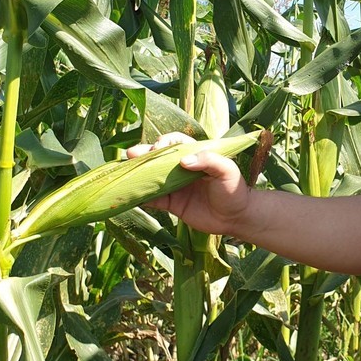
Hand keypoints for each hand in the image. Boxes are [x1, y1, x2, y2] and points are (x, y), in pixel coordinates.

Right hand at [125, 133, 252, 235]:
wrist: (236, 217)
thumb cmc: (234, 189)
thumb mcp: (227, 170)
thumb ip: (209, 161)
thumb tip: (184, 161)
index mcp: (194, 155)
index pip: (174, 143)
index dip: (163, 144)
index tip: (158, 149)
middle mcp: (180, 168)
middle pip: (157, 158)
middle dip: (142, 155)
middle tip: (131, 154)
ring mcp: (174, 186)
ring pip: (151, 177)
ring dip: (137, 174)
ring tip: (124, 172)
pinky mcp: (171, 204)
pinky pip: (152, 199)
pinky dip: (140, 197)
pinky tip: (129, 195)